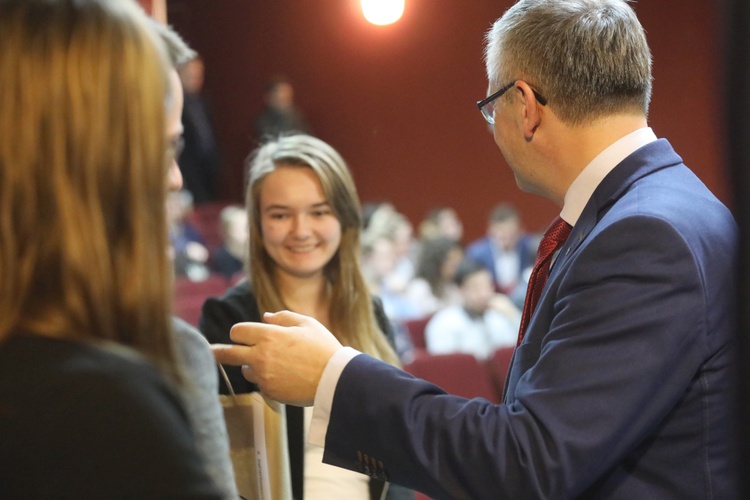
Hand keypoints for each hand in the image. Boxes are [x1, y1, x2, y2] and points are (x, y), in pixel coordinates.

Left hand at [211, 310, 342, 405]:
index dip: (239, 332)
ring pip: (245, 371)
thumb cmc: (324, 348)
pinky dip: (267, 381)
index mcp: (268, 336)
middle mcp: (260, 356)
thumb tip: (265, 317)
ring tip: (276, 365)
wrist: (336, 379)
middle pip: (227, 353)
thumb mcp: (307, 324)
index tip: (242, 335)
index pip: (236, 331)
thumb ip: (283, 318)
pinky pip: (261, 385)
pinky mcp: (269, 392)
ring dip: (252, 367)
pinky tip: (286, 378)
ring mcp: (263, 376)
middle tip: (210, 352)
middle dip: (217, 352)